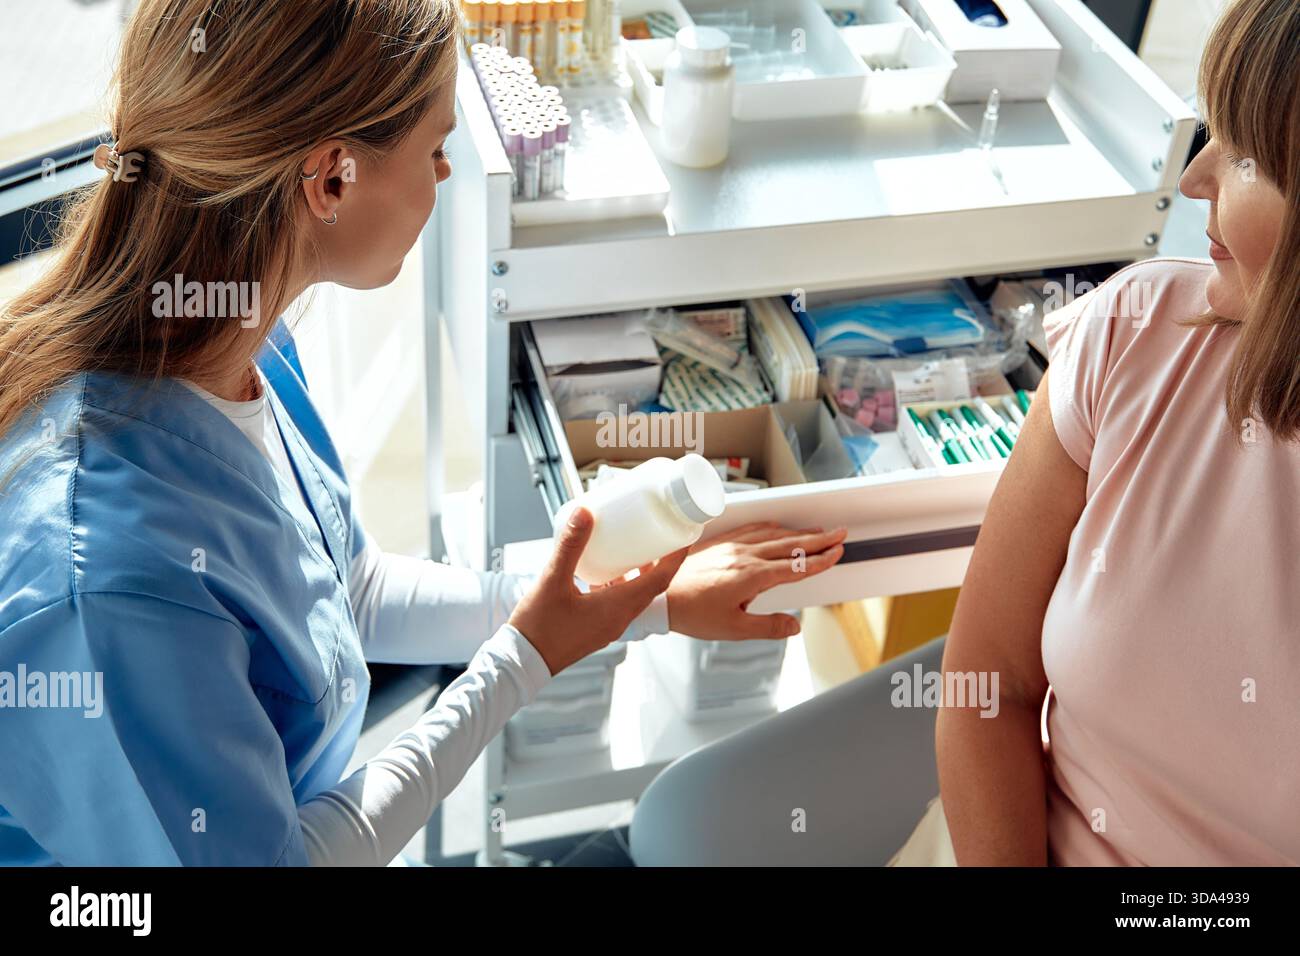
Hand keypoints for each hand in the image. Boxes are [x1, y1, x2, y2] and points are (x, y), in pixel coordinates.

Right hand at [508, 506, 688, 674]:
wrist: (523, 662)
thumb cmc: (539, 626)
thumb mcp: (553, 580)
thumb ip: (570, 545)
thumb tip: (585, 513)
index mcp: (618, 608)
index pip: (661, 580)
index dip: (675, 557)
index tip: (684, 535)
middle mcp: (620, 618)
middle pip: (652, 586)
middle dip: (660, 560)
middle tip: (660, 535)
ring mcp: (609, 626)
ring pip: (635, 594)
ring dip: (640, 572)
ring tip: (634, 547)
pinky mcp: (597, 628)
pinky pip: (619, 602)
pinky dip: (620, 584)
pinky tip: (604, 571)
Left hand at [666, 522, 846, 640]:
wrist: (659, 596)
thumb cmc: (693, 614)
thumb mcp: (734, 629)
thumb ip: (767, 627)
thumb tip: (795, 626)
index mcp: (752, 576)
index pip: (795, 565)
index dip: (820, 560)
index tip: (838, 552)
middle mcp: (745, 556)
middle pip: (789, 544)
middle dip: (818, 539)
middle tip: (839, 533)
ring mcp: (732, 546)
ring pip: (772, 534)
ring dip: (797, 532)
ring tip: (816, 532)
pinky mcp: (720, 543)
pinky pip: (752, 529)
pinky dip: (771, 527)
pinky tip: (777, 527)